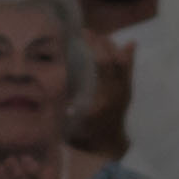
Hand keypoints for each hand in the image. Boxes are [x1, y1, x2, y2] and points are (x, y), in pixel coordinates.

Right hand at [68, 30, 134, 157]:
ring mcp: (125, 93)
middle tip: (88, 32)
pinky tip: (129, 43)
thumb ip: (63, 100)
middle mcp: (116, 93)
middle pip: (114, 60)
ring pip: (124, 64)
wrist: (106, 146)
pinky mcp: (128, 93)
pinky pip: (130, 71)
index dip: (95, 47)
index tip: (83, 35)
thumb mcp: (69, 118)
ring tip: (99, 37)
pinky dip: (129, 57)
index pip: (103, 65)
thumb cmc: (82, 133)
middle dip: (102, 43)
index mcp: (101, 98)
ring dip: (112, 47)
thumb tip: (48, 79)